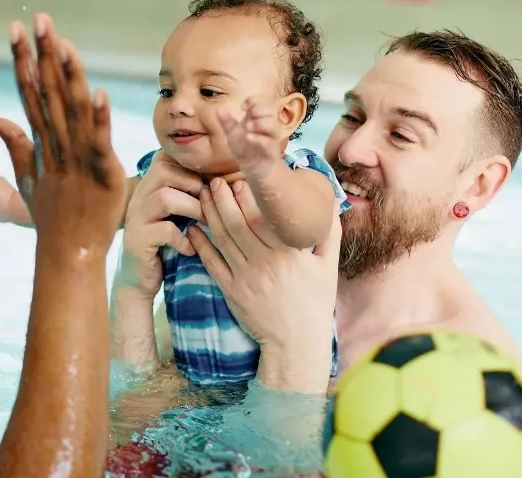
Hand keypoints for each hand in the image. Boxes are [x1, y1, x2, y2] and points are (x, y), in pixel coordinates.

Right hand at [0, 14, 125, 250]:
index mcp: (40, 143)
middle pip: (48, 93)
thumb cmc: (52, 217)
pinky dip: (100, 120)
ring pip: (73, 111)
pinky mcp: (102, 174)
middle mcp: (56, 146)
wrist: (67, 254)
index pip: (29, 93)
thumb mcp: (27, 178)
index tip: (16, 30)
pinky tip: (99, 93)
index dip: (23, 61)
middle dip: (43, 55)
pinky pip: (99, 142)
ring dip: (70, 77)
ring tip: (65, 44)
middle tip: (39, 20)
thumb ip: (14, 143)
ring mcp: (77, 160)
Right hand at [114, 152, 204, 296]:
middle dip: (195, 185)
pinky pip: (164, 230)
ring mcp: (135, 218)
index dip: (192, 165)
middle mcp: (139, 196)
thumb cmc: (166, 242)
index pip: (166, 156)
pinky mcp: (137, 240)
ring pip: (165, 197)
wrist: (138, 278)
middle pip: (164, 170)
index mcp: (149, 185)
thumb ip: (190, 193)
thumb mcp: (177, 213)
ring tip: (206, 224)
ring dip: (193, 209)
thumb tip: (227, 177)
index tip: (210, 183)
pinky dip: (183, 239)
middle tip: (211, 206)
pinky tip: (190, 248)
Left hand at [185, 178, 338, 389]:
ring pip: (223, 238)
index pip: (263, 216)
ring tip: (201, 195)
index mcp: (289, 253)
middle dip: (223, 198)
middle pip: (238, 222)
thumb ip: (328, 232)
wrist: (296, 343)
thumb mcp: (328, 267)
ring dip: (209, 214)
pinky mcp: (231, 291)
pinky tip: (193, 228)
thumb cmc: (314, 303)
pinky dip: (200, 244)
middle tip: (214, 180)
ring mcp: (245, 277)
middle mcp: (265, 263)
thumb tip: (328, 201)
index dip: (248, 195)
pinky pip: (211, 263)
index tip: (239, 178)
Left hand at [201, 97, 283, 176]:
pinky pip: (269, 142)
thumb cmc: (245, 149)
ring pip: (273, 125)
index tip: (243, 106)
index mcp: (259, 119)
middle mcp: (268, 126)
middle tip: (248, 114)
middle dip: (260, 109)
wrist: (253, 169)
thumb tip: (218, 109)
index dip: (254, 100)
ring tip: (248, 127)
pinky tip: (249, 137)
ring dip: (261, 123)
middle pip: (271, 110)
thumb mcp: (233, 134)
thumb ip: (227, 122)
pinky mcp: (271, 151)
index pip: (263, 102)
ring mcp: (271, 138)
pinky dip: (260, 138)